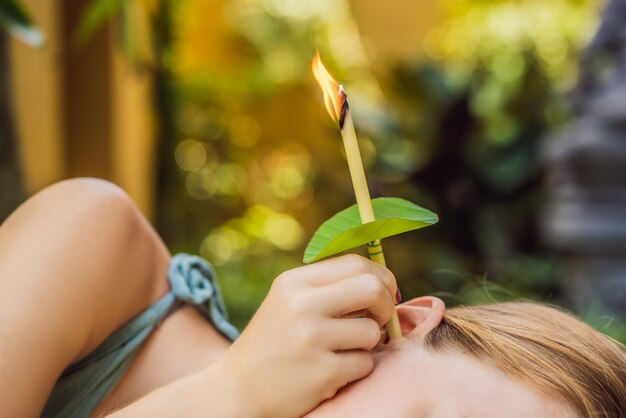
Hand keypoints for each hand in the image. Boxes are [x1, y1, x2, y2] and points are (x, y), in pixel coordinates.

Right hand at [217, 254, 397, 417]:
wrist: (238, 389)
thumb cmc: (274, 342)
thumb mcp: (288, 301)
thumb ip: (328, 287)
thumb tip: (383, 282)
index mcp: (293, 282)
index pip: (356, 264)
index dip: (381, 277)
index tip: (384, 293)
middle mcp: (301, 305)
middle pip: (372, 288)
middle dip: (386, 304)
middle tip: (380, 319)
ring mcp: (311, 339)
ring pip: (372, 331)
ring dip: (369, 343)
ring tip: (345, 349)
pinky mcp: (321, 373)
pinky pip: (365, 364)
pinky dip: (357, 368)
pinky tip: (334, 370)